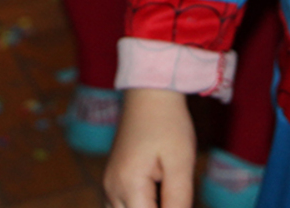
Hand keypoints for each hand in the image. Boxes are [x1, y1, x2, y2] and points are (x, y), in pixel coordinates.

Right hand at [103, 90, 195, 207]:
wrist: (149, 93)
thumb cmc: (167, 123)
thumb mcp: (180, 162)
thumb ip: (178, 199)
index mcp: (127, 185)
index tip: (179, 198)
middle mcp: (112, 188)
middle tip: (174, 190)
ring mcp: (109, 184)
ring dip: (145, 207)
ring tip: (166, 189)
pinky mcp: (113, 178)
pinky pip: (121, 205)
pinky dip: (139, 205)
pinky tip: (157, 194)